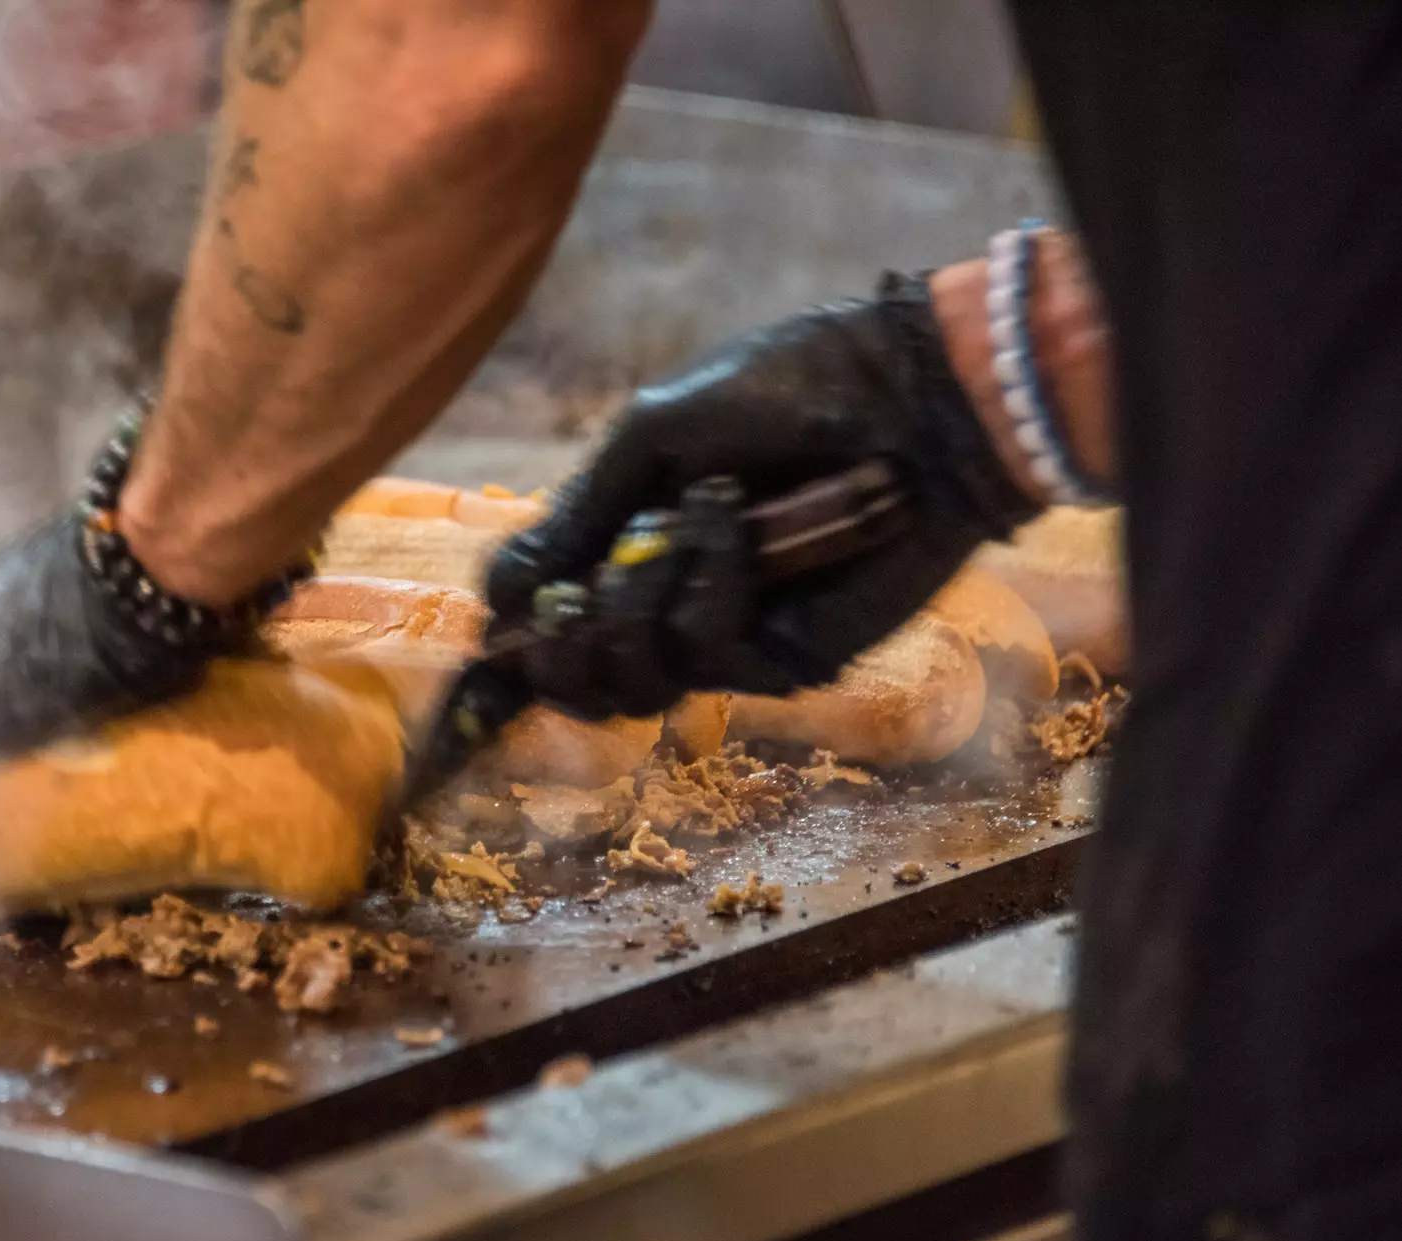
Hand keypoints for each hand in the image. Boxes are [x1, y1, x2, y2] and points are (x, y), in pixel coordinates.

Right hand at [483, 274, 1042, 720]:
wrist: (906, 397)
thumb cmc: (784, 391)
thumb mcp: (651, 437)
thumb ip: (576, 516)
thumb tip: (499, 594)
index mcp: (625, 553)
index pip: (549, 637)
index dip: (514, 650)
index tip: (495, 632)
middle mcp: (668, 608)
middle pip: (579, 688)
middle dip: (558, 649)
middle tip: (575, 593)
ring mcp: (725, 641)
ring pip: (632, 687)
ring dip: (631, 606)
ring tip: (672, 530)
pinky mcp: (785, 660)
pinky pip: (705, 652)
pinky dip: (706, 580)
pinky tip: (736, 520)